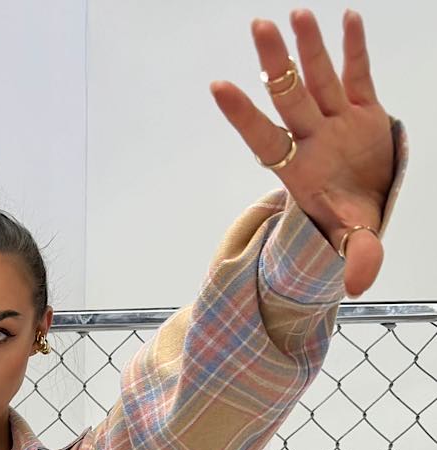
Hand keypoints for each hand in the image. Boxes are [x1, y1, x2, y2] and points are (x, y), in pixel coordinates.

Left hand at [211, 9, 394, 297]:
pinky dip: (354, 48)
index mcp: (301, 169)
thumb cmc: (348, 221)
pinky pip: (358, 74)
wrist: (368, 207)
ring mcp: (337, 120)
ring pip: (319, 78)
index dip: (243, 114)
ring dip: (309, 47)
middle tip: (259, 26)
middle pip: (290, 96)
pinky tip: (348, 18)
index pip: (266, 137)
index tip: (218, 86)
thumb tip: (358, 285)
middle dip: (276, 63)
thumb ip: (357, 255)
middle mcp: (313, 138)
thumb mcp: (355, 240)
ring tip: (296, 13)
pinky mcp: (363, 109)